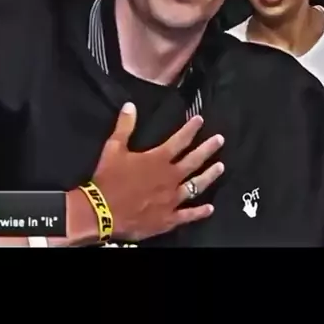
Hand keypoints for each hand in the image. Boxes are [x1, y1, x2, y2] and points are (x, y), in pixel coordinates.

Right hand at [93, 102, 224, 240]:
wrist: (103, 212)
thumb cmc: (109, 179)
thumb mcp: (113, 148)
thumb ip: (124, 126)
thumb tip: (130, 105)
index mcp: (158, 159)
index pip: (179, 140)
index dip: (191, 129)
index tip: (200, 120)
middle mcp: (170, 177)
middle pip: (193, 161)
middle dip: (208, 149)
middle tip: (220, 140)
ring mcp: (172, 199)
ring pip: (196, 185)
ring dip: (209, 176)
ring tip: (221, 167)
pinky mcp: (169, 218)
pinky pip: (188, 215)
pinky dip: (200, 212)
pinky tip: (210, 208)